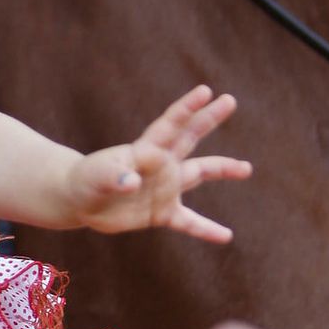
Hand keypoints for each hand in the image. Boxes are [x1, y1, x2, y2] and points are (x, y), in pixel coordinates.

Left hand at [64, 87, 250, 242]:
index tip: (206, 91)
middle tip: (229, 100)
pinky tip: (226, 236)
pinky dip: (206, 229)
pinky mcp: (161, 212)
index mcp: (146, 149)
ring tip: (246, 168)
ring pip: (199, 175)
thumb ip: (114, 177)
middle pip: (190, 138)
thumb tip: (132, 183)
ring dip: (222, 169)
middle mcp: (161, 164)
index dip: (187, 108)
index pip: (170, 125)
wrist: (82, 202)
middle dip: (209, 119)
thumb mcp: (96, 177)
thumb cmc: (87, 181)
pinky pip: (188, 222)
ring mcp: (164, 188)